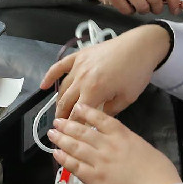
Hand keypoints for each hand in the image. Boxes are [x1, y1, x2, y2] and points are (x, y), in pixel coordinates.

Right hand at [41, 24, 171, 120]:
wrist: (140, 46)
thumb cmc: (136, 72)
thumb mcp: (127, 98)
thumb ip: (110, 111)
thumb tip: (97, 120)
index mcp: (94, 91)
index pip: (77, 115)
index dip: (73, 127)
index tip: (71, 137)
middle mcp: (81, 79)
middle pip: (65, 103)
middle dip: (62, 118)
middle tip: (62, 129)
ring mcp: (78, 66)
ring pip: (62, 88)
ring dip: (59, 102)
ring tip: (59, 113)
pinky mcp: (78, 56)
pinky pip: (59, 67)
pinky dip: (49, 76)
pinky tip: (43, 86)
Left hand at [48, 104, 181, 183]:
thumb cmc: (159, 171)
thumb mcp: (144, 146)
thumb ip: (127, 141)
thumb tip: (117, 140)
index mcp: (123, 134)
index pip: (100, 118)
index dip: (86, 112)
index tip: (77, 108)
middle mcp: (108, 144)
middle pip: (83, 131)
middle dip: (68, 125)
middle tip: (57, 122)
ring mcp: (99, 161)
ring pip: (75, 146)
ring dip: (61, 139)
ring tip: (52, 134)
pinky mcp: (94, 178)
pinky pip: (74, 166)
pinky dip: (64, 158)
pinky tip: (56, 153)